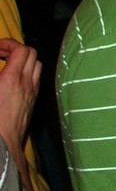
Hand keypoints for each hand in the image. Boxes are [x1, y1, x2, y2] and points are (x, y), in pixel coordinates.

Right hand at [0, 39, 41, 153]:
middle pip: (32, 54)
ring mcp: (32, 93)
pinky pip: (35, 79)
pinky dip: (26, 73)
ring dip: (23, 60)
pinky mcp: (32, 102)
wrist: (1, 147)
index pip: (21, 49)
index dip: (8, 43)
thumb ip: (0, 72)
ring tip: (6, 64)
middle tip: (0, 53)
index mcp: (11, 79)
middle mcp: (26, 83)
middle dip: (16, 48)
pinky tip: (11, 80)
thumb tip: (0, 59)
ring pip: (36, 66)